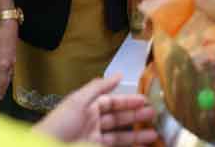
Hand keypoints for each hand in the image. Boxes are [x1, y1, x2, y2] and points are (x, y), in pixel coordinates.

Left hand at [0, 21, 17, 100]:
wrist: (9, 28)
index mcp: (3, 66)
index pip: (1, 83)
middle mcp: (10, 65)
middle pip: (7, 80)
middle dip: (4, 88)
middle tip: (1, 94)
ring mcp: (13, 60)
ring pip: (10, 75)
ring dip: (6, 81)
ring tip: (2, 86)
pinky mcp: (14, 56)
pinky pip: (12, 69)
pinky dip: (8, 74)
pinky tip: (5, 72)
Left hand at [34, 76, 156, 145]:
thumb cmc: (59, 125)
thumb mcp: (77, 101)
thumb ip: (98, 87)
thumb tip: (119, 74)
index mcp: (87, 108)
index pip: (111, 102)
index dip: (127, 101)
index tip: (144, 100)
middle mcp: (92, 124)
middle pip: (118, 119)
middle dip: (136, 117)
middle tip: (154, 115)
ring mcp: (94, 140)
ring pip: (120, 136)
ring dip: (137, 135)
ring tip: (154, 134)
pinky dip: (129, 146)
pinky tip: (142, 145)